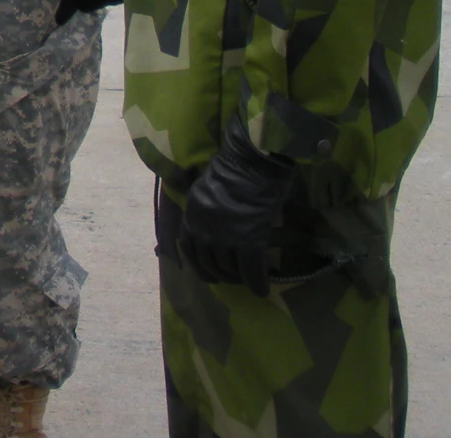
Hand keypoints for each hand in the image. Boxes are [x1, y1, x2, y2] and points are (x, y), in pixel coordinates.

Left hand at [179, 119, 296, 295]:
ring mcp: (225, 237)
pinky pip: (251, 272)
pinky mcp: (248, 242)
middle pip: (209, 263)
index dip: (199, 266)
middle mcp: (203, 229)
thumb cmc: (236, 168)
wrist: (255, 161)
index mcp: (191, 214)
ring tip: (249, 278)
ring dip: (239, 278)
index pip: (188, 248)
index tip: (210, 275)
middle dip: (222, 274)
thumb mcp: (208, 189)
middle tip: (235, 277)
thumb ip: (205, 211)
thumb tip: (214, 231)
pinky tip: (263, 288)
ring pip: (229, 270)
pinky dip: (257, 283)